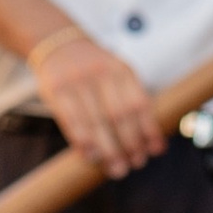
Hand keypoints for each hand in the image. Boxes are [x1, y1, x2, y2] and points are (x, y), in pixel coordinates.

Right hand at [31, 27, 166, 179]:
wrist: (58, 43)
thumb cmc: (94, 68)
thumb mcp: (116, 72)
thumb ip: (131, 98)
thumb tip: (152, 141)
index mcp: (121, 69)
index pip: (139, 103)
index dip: (148, 130)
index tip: (155, 151)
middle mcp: (100, 73)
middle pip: (119, 116)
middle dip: (130, 144)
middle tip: (136, 164)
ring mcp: (77, 81)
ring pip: (96, 123)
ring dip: (108, 150)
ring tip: (117, 169)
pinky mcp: (57, 91)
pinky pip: (72, 122)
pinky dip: (83, 143)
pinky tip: (92, 157)